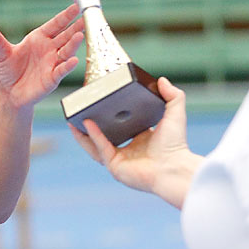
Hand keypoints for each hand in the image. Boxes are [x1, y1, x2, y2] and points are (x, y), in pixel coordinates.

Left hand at [0, 4, 83, 109]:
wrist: (10, 93)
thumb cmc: (9, 71)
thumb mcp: (2, 54)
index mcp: (39, 39)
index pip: (55, 25)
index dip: (65, 16)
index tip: (75, 7)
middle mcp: (49, 49)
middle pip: (65, 36)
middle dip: (75, 27)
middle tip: (85, 18)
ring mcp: (52, 63)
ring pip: (66, 51)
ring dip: (73, 44)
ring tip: (80, 35)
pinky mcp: (52, 78)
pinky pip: (61, 70)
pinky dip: (67, 66)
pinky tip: (73, 60)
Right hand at [70, 76, 190, 196]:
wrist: (173, 167)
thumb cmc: (176, 145)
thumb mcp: (174, 114)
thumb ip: (173, 96)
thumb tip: (161, 80)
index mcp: (140, 140)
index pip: (121, 126)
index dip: (110, 116)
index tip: (102, 103)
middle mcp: (128, 151)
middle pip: (103, 137)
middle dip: (89, 126)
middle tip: (81, 111)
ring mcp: (120, 160)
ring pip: (95, 145)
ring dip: (83, 133)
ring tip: (73, 119)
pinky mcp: (114, 167)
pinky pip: (100, 148)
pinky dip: (93, 136)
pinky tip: (86, 123)